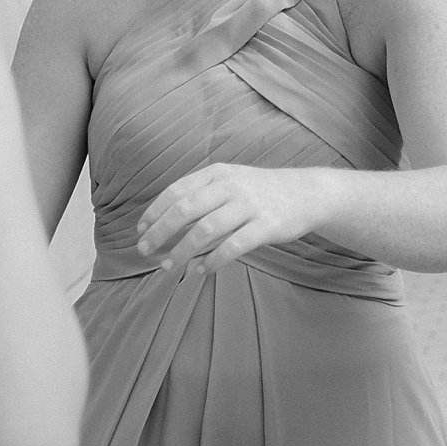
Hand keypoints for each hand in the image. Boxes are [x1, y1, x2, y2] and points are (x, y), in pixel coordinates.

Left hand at [136, 160, 325, 270]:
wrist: (306, 193)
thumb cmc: (261, 193)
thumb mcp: (231, 182)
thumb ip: (202, 196)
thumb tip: (166, 221)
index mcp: (217, 174)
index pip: (176, 192)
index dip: (154, 213)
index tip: (140, 231)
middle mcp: (230, 186)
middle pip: (184, 210)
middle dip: (160, 232)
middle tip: (144, 251)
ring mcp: (249, 206)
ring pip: (205, 230)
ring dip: (182, 250)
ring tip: (168, 266)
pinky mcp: (266, 226)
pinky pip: (233, 247)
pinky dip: (213, 261)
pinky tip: (200, 271)